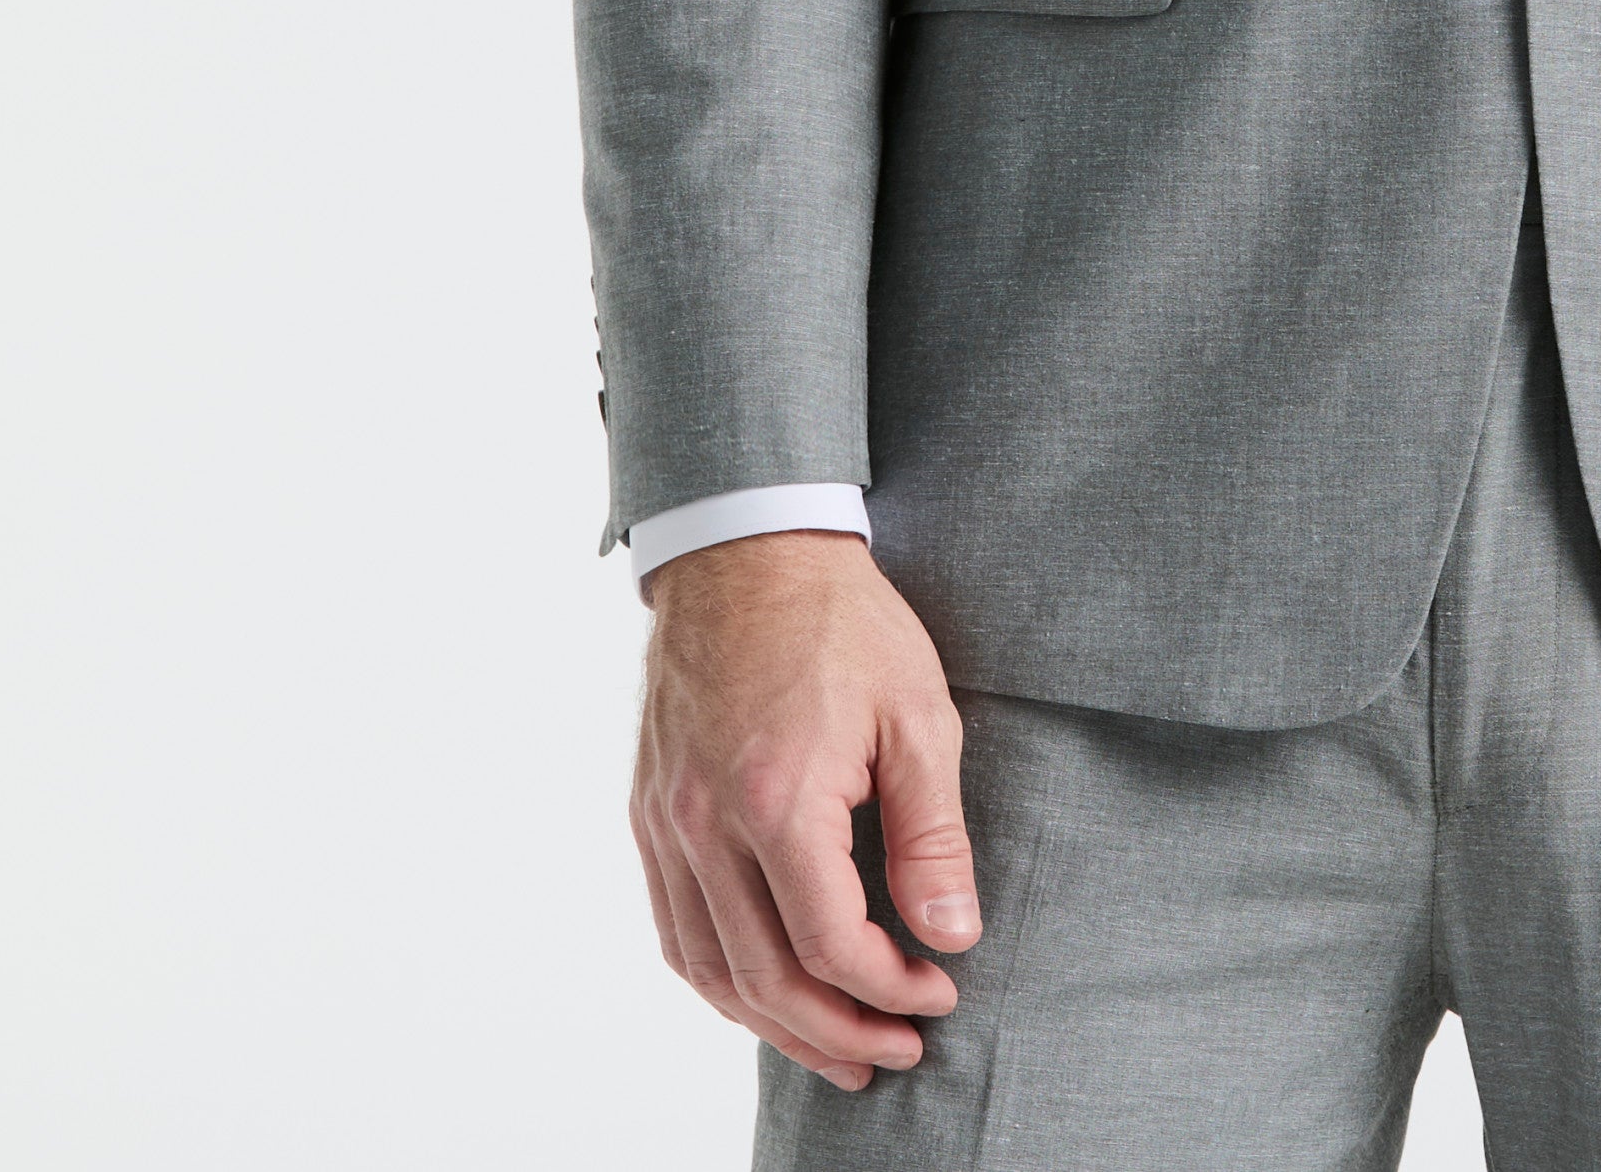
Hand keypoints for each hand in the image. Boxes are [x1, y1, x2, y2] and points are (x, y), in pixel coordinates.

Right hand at [632, 530, 979, 1092]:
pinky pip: (674, 930)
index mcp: (778, 798)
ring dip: (775, 1026)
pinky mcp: (649, 814)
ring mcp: (666, 823)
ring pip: (708, 972)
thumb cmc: (842, 623)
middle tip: (898, 1051)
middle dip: (838, 1032)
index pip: (832, 945)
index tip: (940, 993)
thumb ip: (933, 834)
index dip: (890, 988)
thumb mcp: (918, 714)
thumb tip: (951, 935)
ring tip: (838, 1050)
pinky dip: (720, 981)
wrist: (747, 549)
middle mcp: (706, 825)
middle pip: (765, 979)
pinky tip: (766, 995)